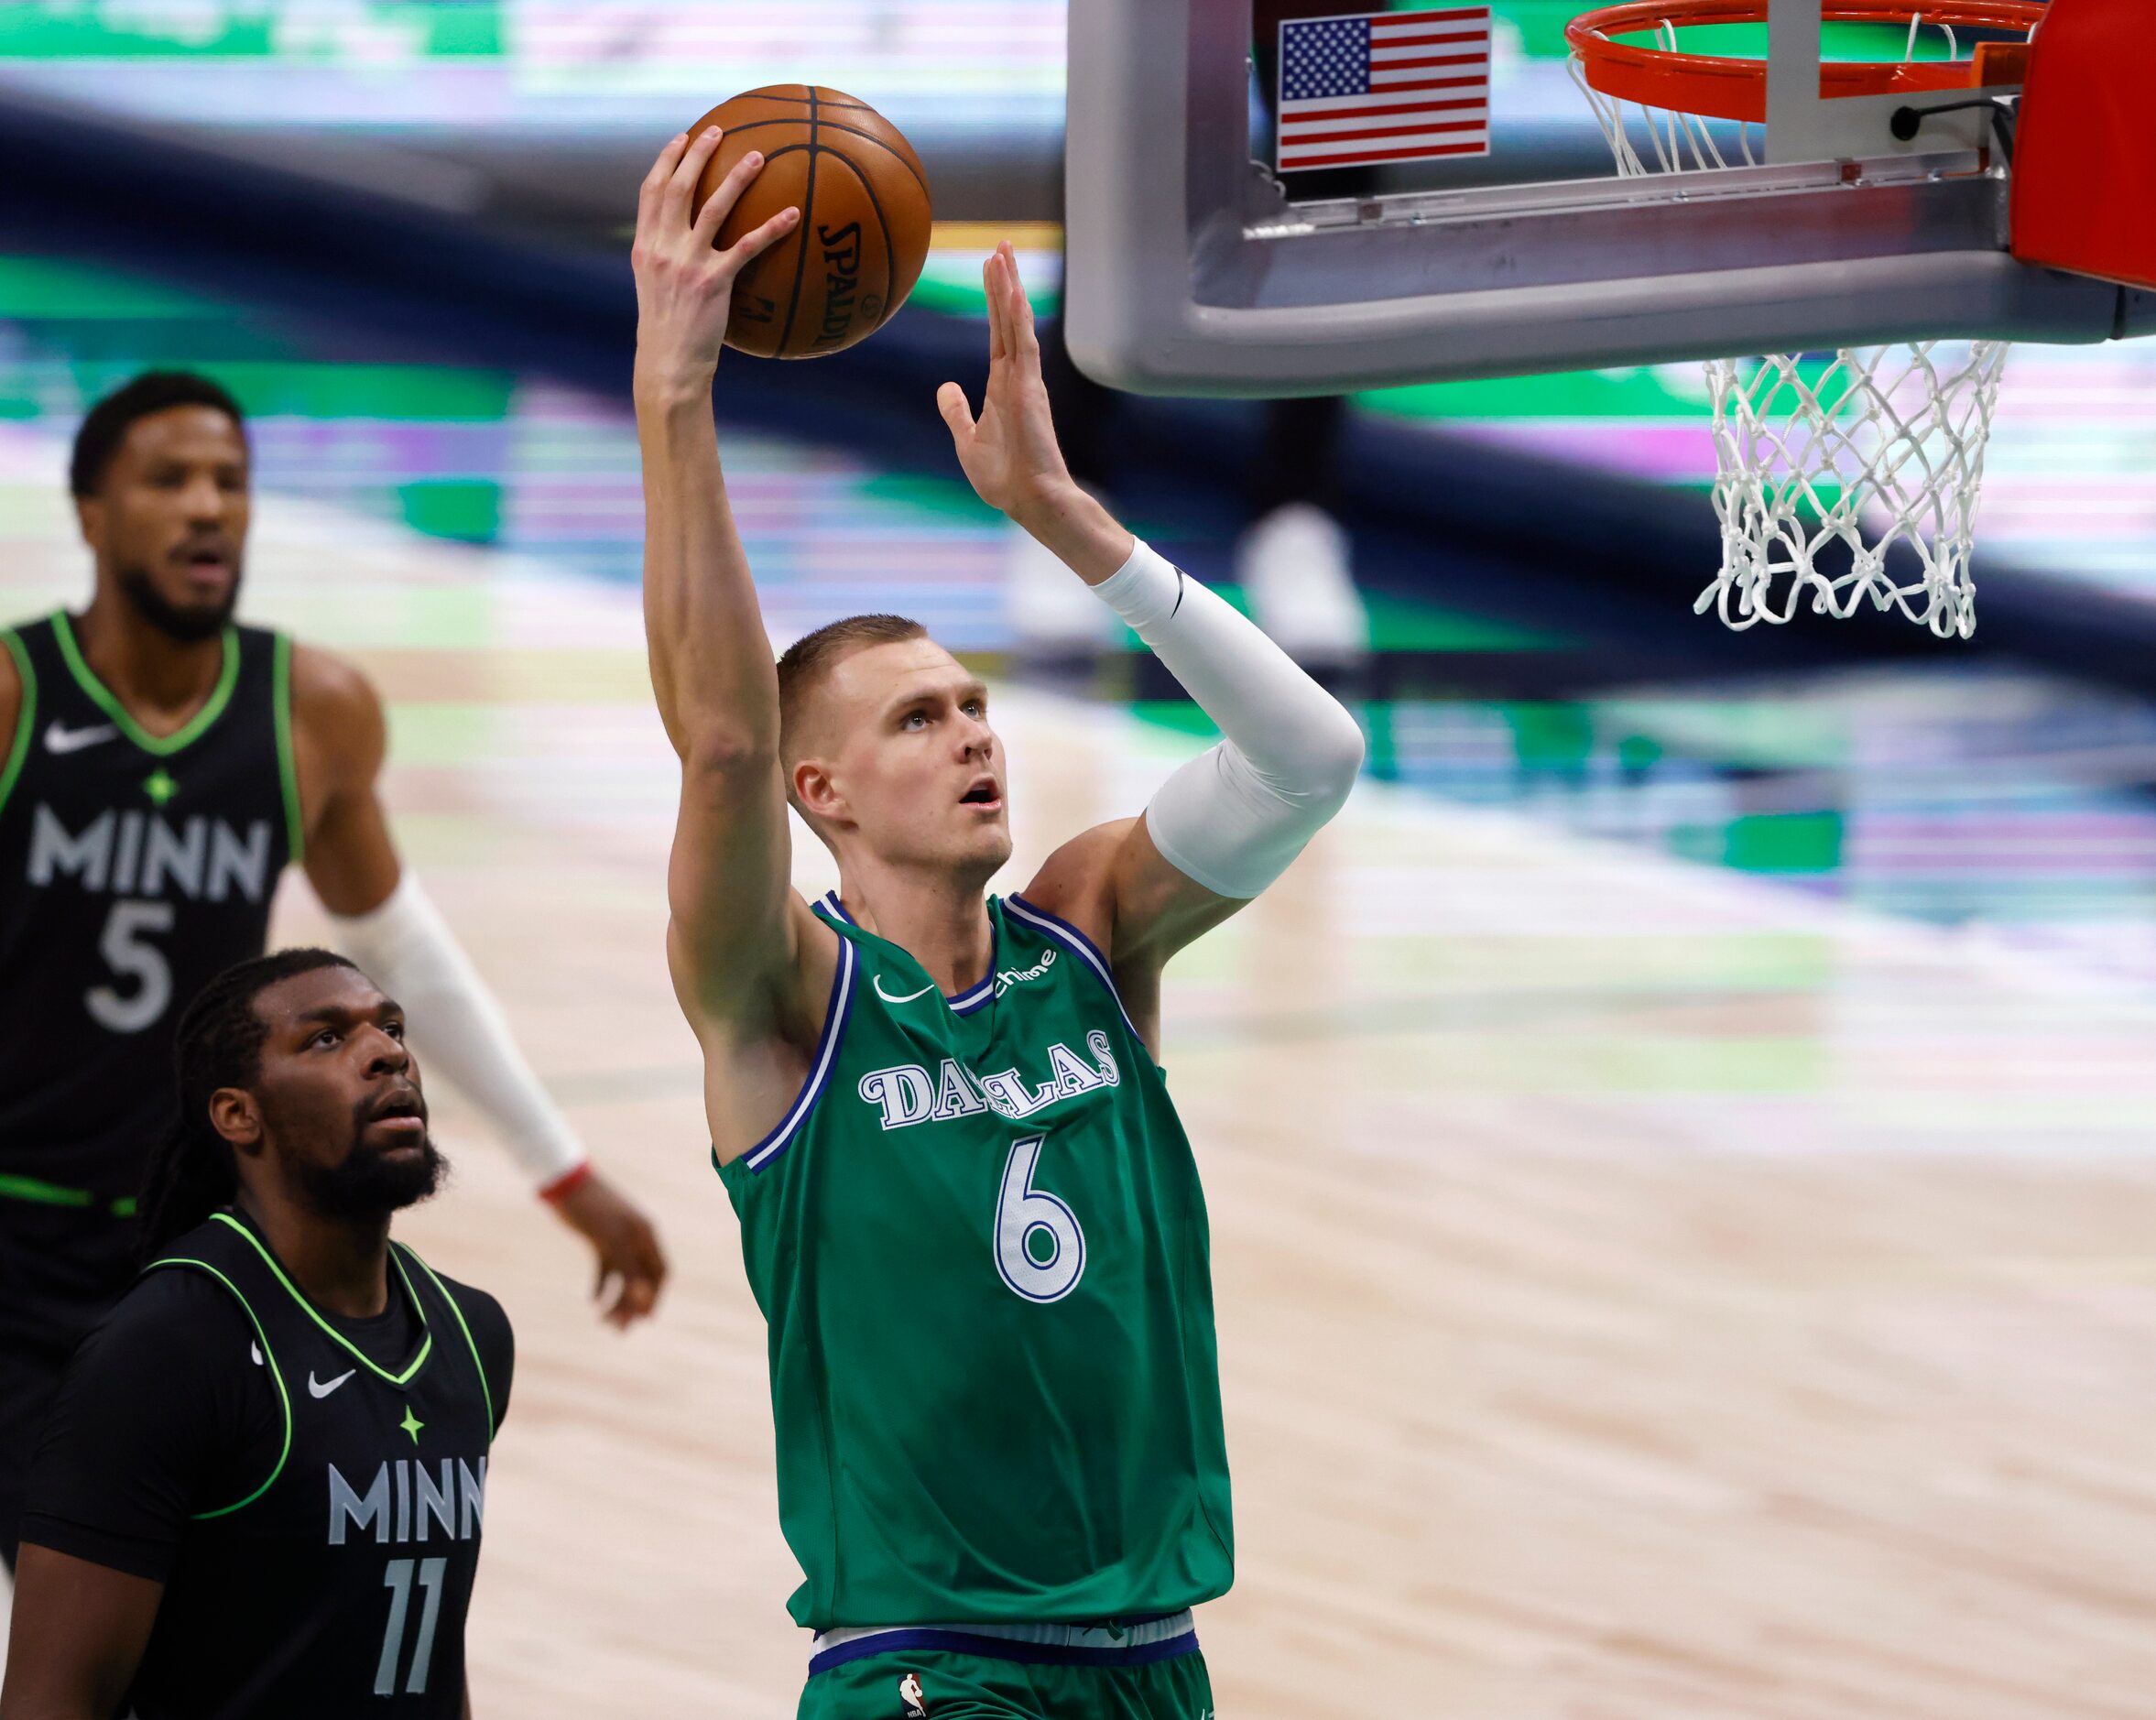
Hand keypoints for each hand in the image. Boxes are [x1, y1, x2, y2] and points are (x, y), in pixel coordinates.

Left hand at [549, 1171, 667, 1328]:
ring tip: (602, 1320)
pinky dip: (601, 1285)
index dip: (654, 1296)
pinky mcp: (600, 1241)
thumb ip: (630, 1269)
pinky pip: (606, 1270)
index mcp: (646, 1235)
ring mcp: (618, 1240)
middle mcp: (636, 1239)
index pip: (659, 1272)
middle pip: (641, 1278)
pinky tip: (593, 1301)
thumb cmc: (592, 1210)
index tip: (644, 1319)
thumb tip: (644, 1298)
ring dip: (616, 1299)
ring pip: (623, 1277)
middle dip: (632, 1305)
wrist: (564, 1184)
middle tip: (617, 1329)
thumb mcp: (612, 1241)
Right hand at [631, 126, 798, 398]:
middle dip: (698, 153)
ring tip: (758, 156)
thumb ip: (668, 260)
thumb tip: (691, 242)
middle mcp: (662, 248)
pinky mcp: (713, 283)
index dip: (666, 160)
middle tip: (720, 131)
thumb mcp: (656, 290)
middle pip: (679, 187)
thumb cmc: (668, 333)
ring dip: (736, 178)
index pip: (651, 191)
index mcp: (646, 246)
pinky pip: (747, 247)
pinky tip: (793, 216)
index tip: (681, 139)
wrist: (668, 364)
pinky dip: (771, 228)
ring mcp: (687, 263)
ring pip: (712, 207)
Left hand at [938, 242, 1078, 523]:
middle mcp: (1017, 376)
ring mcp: (1025, 379)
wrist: (1027, 498)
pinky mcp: (1030, 387)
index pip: (997, 332)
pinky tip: (1013, 290)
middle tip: (1000, 245)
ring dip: (1009, 288)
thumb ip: (956, 411)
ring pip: (1017, 323)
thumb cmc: (1003, 477)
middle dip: (1004, 281)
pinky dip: (1018, 316)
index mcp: (1003, 385)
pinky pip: (1024, 343)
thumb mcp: (966, 439)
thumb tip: (946, 387)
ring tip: (1003, 253)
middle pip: (1008, 318)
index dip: (993, 300)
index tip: (991, 268)